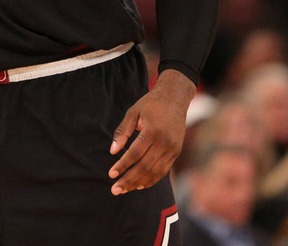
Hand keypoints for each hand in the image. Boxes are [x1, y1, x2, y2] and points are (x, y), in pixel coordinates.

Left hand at [108, 70, 195, 194]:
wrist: (175, 98)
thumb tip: (112, 151)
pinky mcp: (176, 152)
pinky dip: (152, 180)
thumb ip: (123, 131)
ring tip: (124, 189)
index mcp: (152, 131)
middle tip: (115, 190)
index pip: (135, 154)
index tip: (111, 174)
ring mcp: (172, 148)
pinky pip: (163, 170)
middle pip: (145, 166)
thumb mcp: (133, 112)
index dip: (122, 165)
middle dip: (128, 180)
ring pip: (154, 172)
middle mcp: (164, 142)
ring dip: (138, 182)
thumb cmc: (150, 104)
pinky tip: (140, 185)